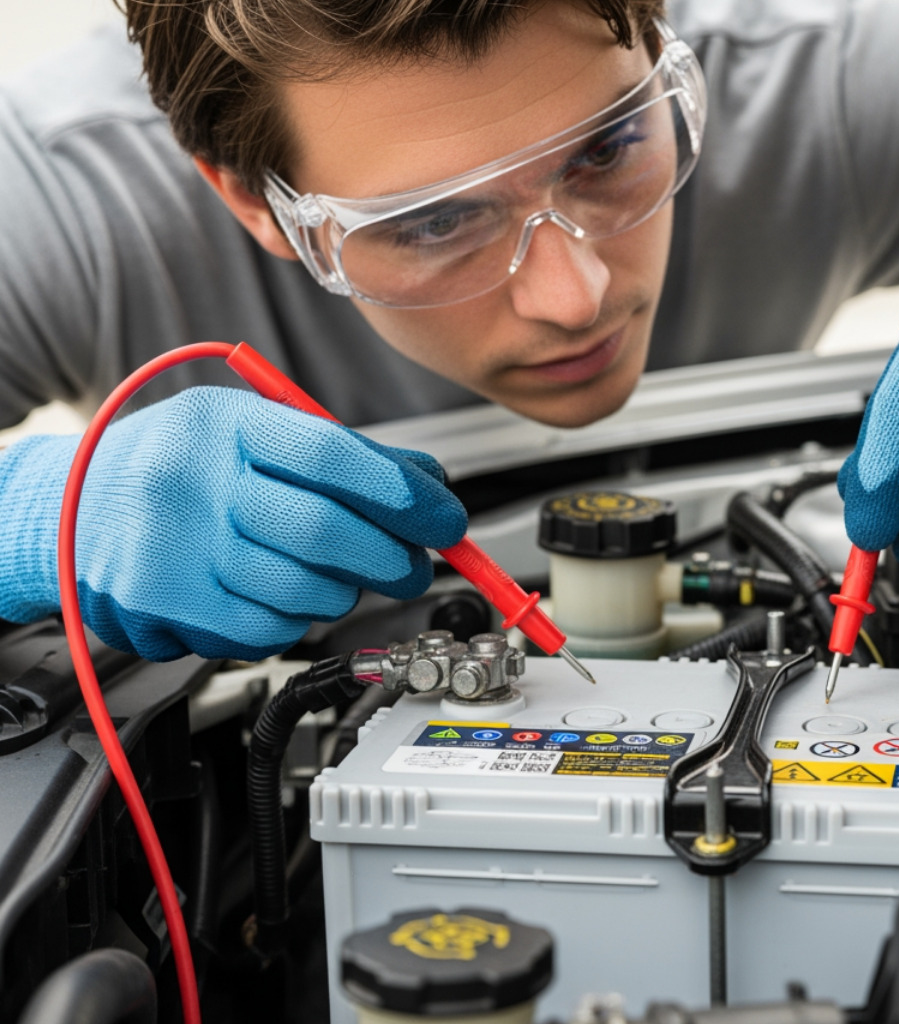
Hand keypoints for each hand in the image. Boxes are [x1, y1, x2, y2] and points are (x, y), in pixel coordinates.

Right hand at [0, 386, 466, 659]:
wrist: (67, 507)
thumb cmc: (183, 467)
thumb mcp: (256, 431)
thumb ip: (347, 455)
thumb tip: (431, 485)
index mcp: (228, 425)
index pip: (336, 458)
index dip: (406, 495)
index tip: (445, 519)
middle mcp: (194, 483)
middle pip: (326, 534)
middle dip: (392, 559)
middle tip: (411, 565)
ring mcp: (173, 550)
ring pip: (303, 592)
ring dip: (343, 593)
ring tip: (334, 575)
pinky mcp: (164, 609)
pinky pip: (266, 632)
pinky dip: (292, 620)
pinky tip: (276, 594)